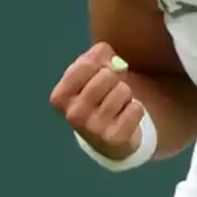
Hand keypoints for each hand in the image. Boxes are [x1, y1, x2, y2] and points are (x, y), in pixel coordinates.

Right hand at [49, 42, 145, 160]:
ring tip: (117, 106)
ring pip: (123, 90)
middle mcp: (73, 114)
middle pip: (107, 75)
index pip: (87, 64)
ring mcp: (93, 128)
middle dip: (115, 80)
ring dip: (126, 95)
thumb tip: (115, 63)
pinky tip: (125, 118)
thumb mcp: (89, 74)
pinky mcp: (115, 138)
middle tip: (110, 93)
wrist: (107, 139)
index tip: (99, 74)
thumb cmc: (97, 97)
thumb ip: (98, 57)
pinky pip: (136, 108)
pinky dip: (136, 109)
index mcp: (60, 97)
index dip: (101, 63)